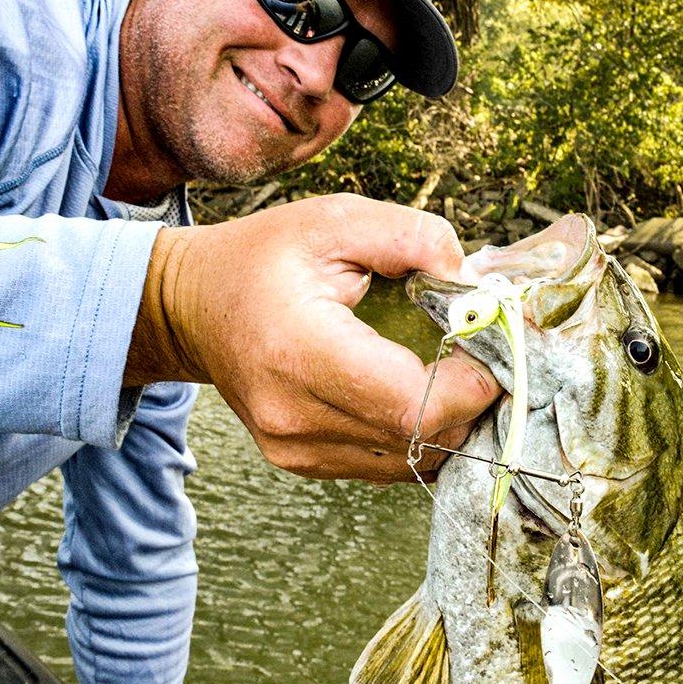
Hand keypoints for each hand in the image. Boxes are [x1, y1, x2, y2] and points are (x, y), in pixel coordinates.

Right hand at [126, 193, 500, 481]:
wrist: (191, 307)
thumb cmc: (262, 258)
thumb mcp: (335, 219)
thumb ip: (413, 237)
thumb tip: (475, 285)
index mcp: (299, 352)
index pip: (411, 404)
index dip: (470, 385)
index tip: (491, 344)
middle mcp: (294, 417)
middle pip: (421, 440)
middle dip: (472, 401)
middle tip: (484, 353)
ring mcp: (295, 450)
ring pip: (412, 462)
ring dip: (450, 421)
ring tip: (454, 369)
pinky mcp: (302, 464)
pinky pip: (388, 464)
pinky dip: (419, 433)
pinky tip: (419, 390)